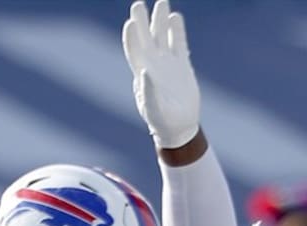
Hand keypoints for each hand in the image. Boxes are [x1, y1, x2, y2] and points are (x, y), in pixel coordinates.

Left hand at [123, 0, 199, 148]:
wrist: (178, 126)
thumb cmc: (162, 121)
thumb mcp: (153, 110)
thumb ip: (148, 92)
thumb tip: (144, 72)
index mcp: (143, 75)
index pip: (135, 52)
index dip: (132, 38)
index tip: (130, 23)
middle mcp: (153, 66)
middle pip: (146, 39)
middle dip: (142, 22)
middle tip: (138, 3)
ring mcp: (168, 64)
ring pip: (163, 37)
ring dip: (160, 21)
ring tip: (161, 2)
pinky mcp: (182, 66)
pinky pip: (178, 44)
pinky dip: (177, 31)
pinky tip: (175, 17)